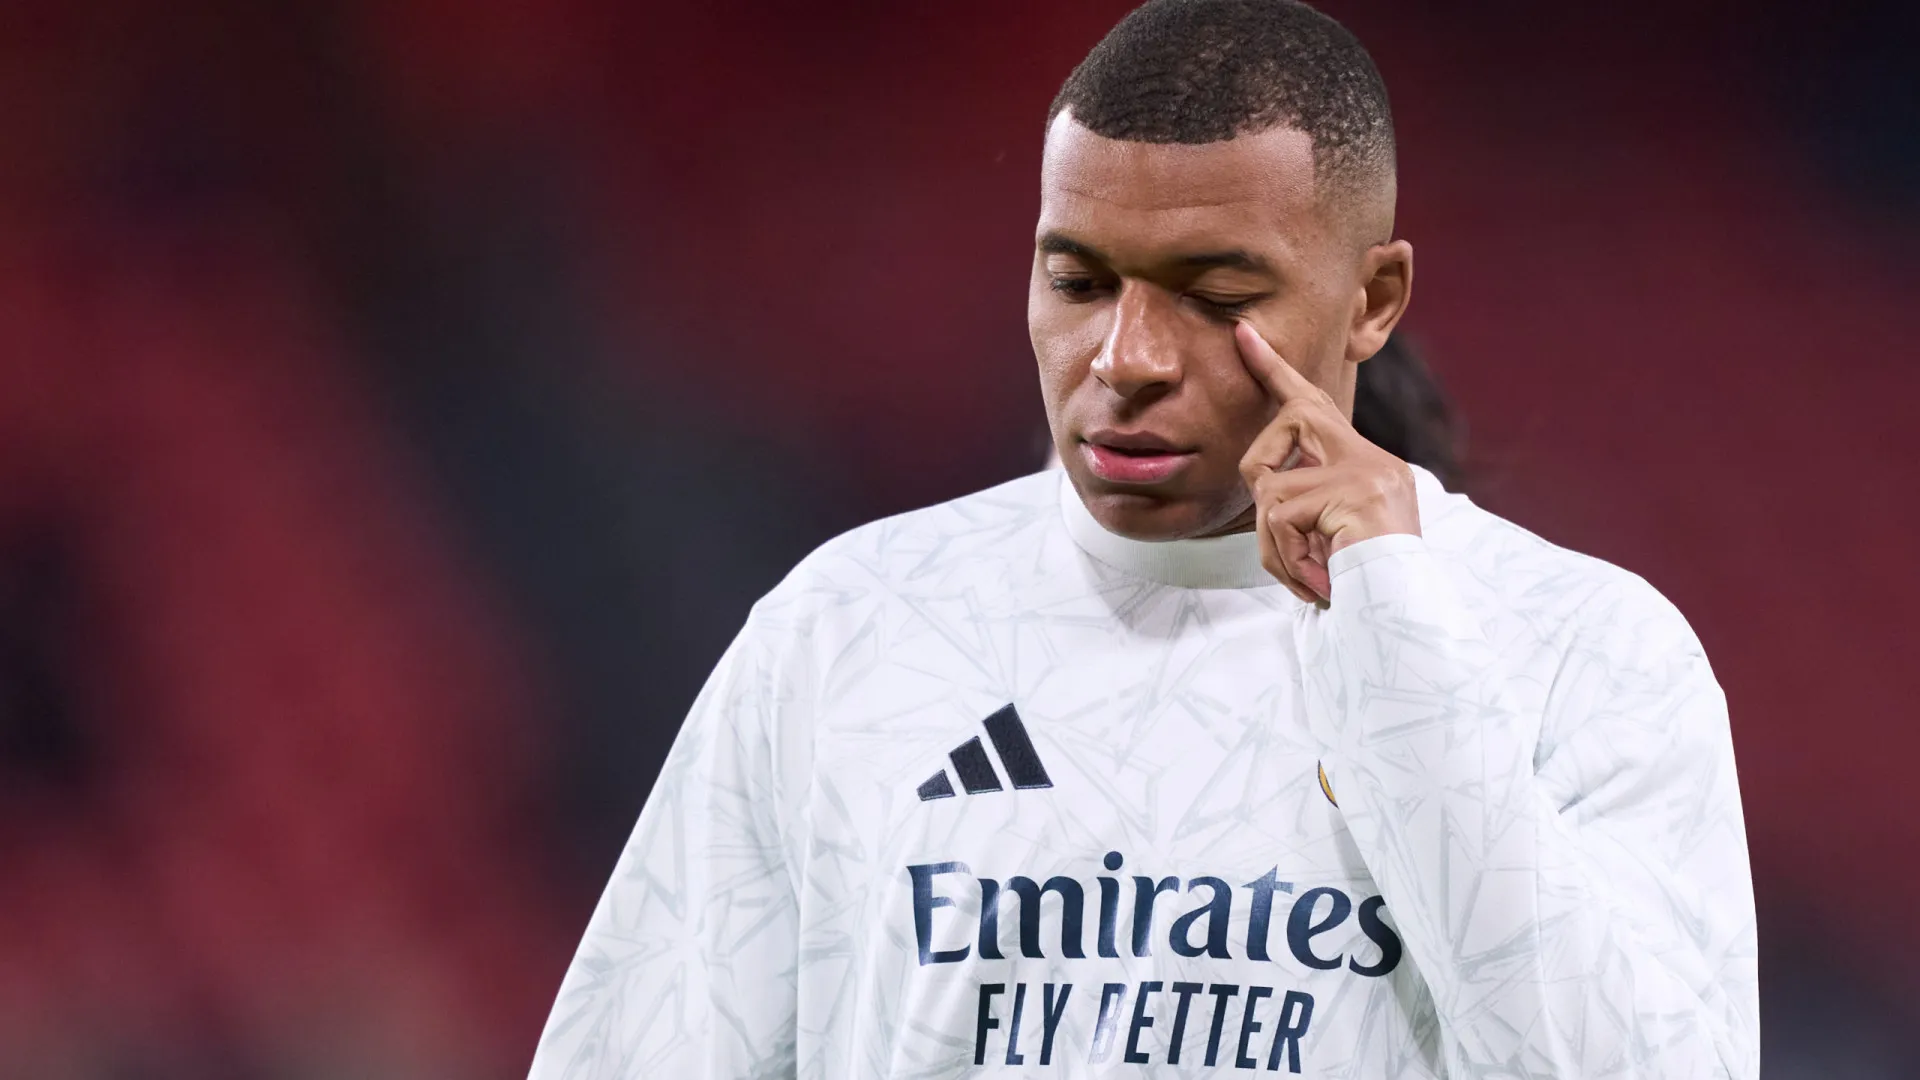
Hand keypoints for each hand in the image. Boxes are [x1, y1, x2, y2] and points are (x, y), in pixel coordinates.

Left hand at [1234, 322, 1419, 605]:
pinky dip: (1287, 557)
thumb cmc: (1364, 590)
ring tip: (1310, 576)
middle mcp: (1371, 460)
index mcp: (1368, 467)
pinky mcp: (1351, 491)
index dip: (1274, 369)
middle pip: (1287, 423)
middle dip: (1262, 468)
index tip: (1243, 334)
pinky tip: (1317, 581)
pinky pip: (1280, 517)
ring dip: (1276, 545)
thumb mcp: (1330, 540)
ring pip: (1271, 488)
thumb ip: (1303, 506)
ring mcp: (1364, 472)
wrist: (1405, 617)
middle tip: (1283, 532)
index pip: (1314, 404)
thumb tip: (1262, 491)